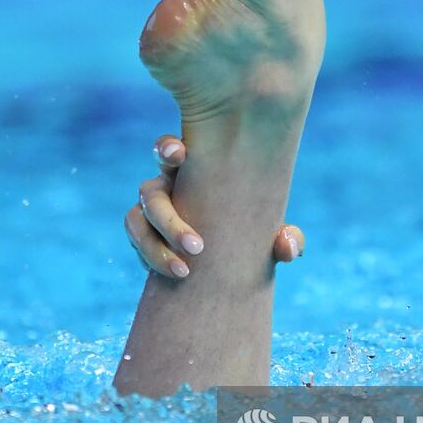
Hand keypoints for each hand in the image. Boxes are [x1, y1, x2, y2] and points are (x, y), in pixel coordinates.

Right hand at [124, 134, 304, 278]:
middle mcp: (167, 189)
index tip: (179, 154)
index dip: (166, 148)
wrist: (233, 268)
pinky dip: (151, 260)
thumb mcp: (272, 237)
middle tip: (198, 247)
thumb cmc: (253, 235)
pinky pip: (137, 246)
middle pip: (149, 191)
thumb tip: (287, 247)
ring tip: (185, 272)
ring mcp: (150, 215)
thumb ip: (286, 240)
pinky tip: (176, 275)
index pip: (169, 150)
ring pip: (135, 222)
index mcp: (193, 172)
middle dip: (167, 218)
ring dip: (155, 248)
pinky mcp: (143, 239)